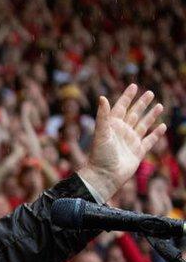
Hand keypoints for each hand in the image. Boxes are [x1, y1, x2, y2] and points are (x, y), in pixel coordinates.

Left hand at [79, 85, 165, 200]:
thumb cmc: (100, 155)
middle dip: (141, 103)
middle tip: (150, 92)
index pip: (121, 107)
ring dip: (151, 115)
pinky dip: (156, 133)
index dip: (127, 97)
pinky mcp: (138, 152)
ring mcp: (131, 141)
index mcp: (112, 125)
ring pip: (143, 124)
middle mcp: (122, 131)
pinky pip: (149, 140)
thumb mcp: (101, 133)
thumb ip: (103, 116)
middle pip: (134, 113)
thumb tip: (102, 97)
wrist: (105, 175)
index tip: (134, 86)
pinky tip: (162, 126)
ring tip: (159, 105)